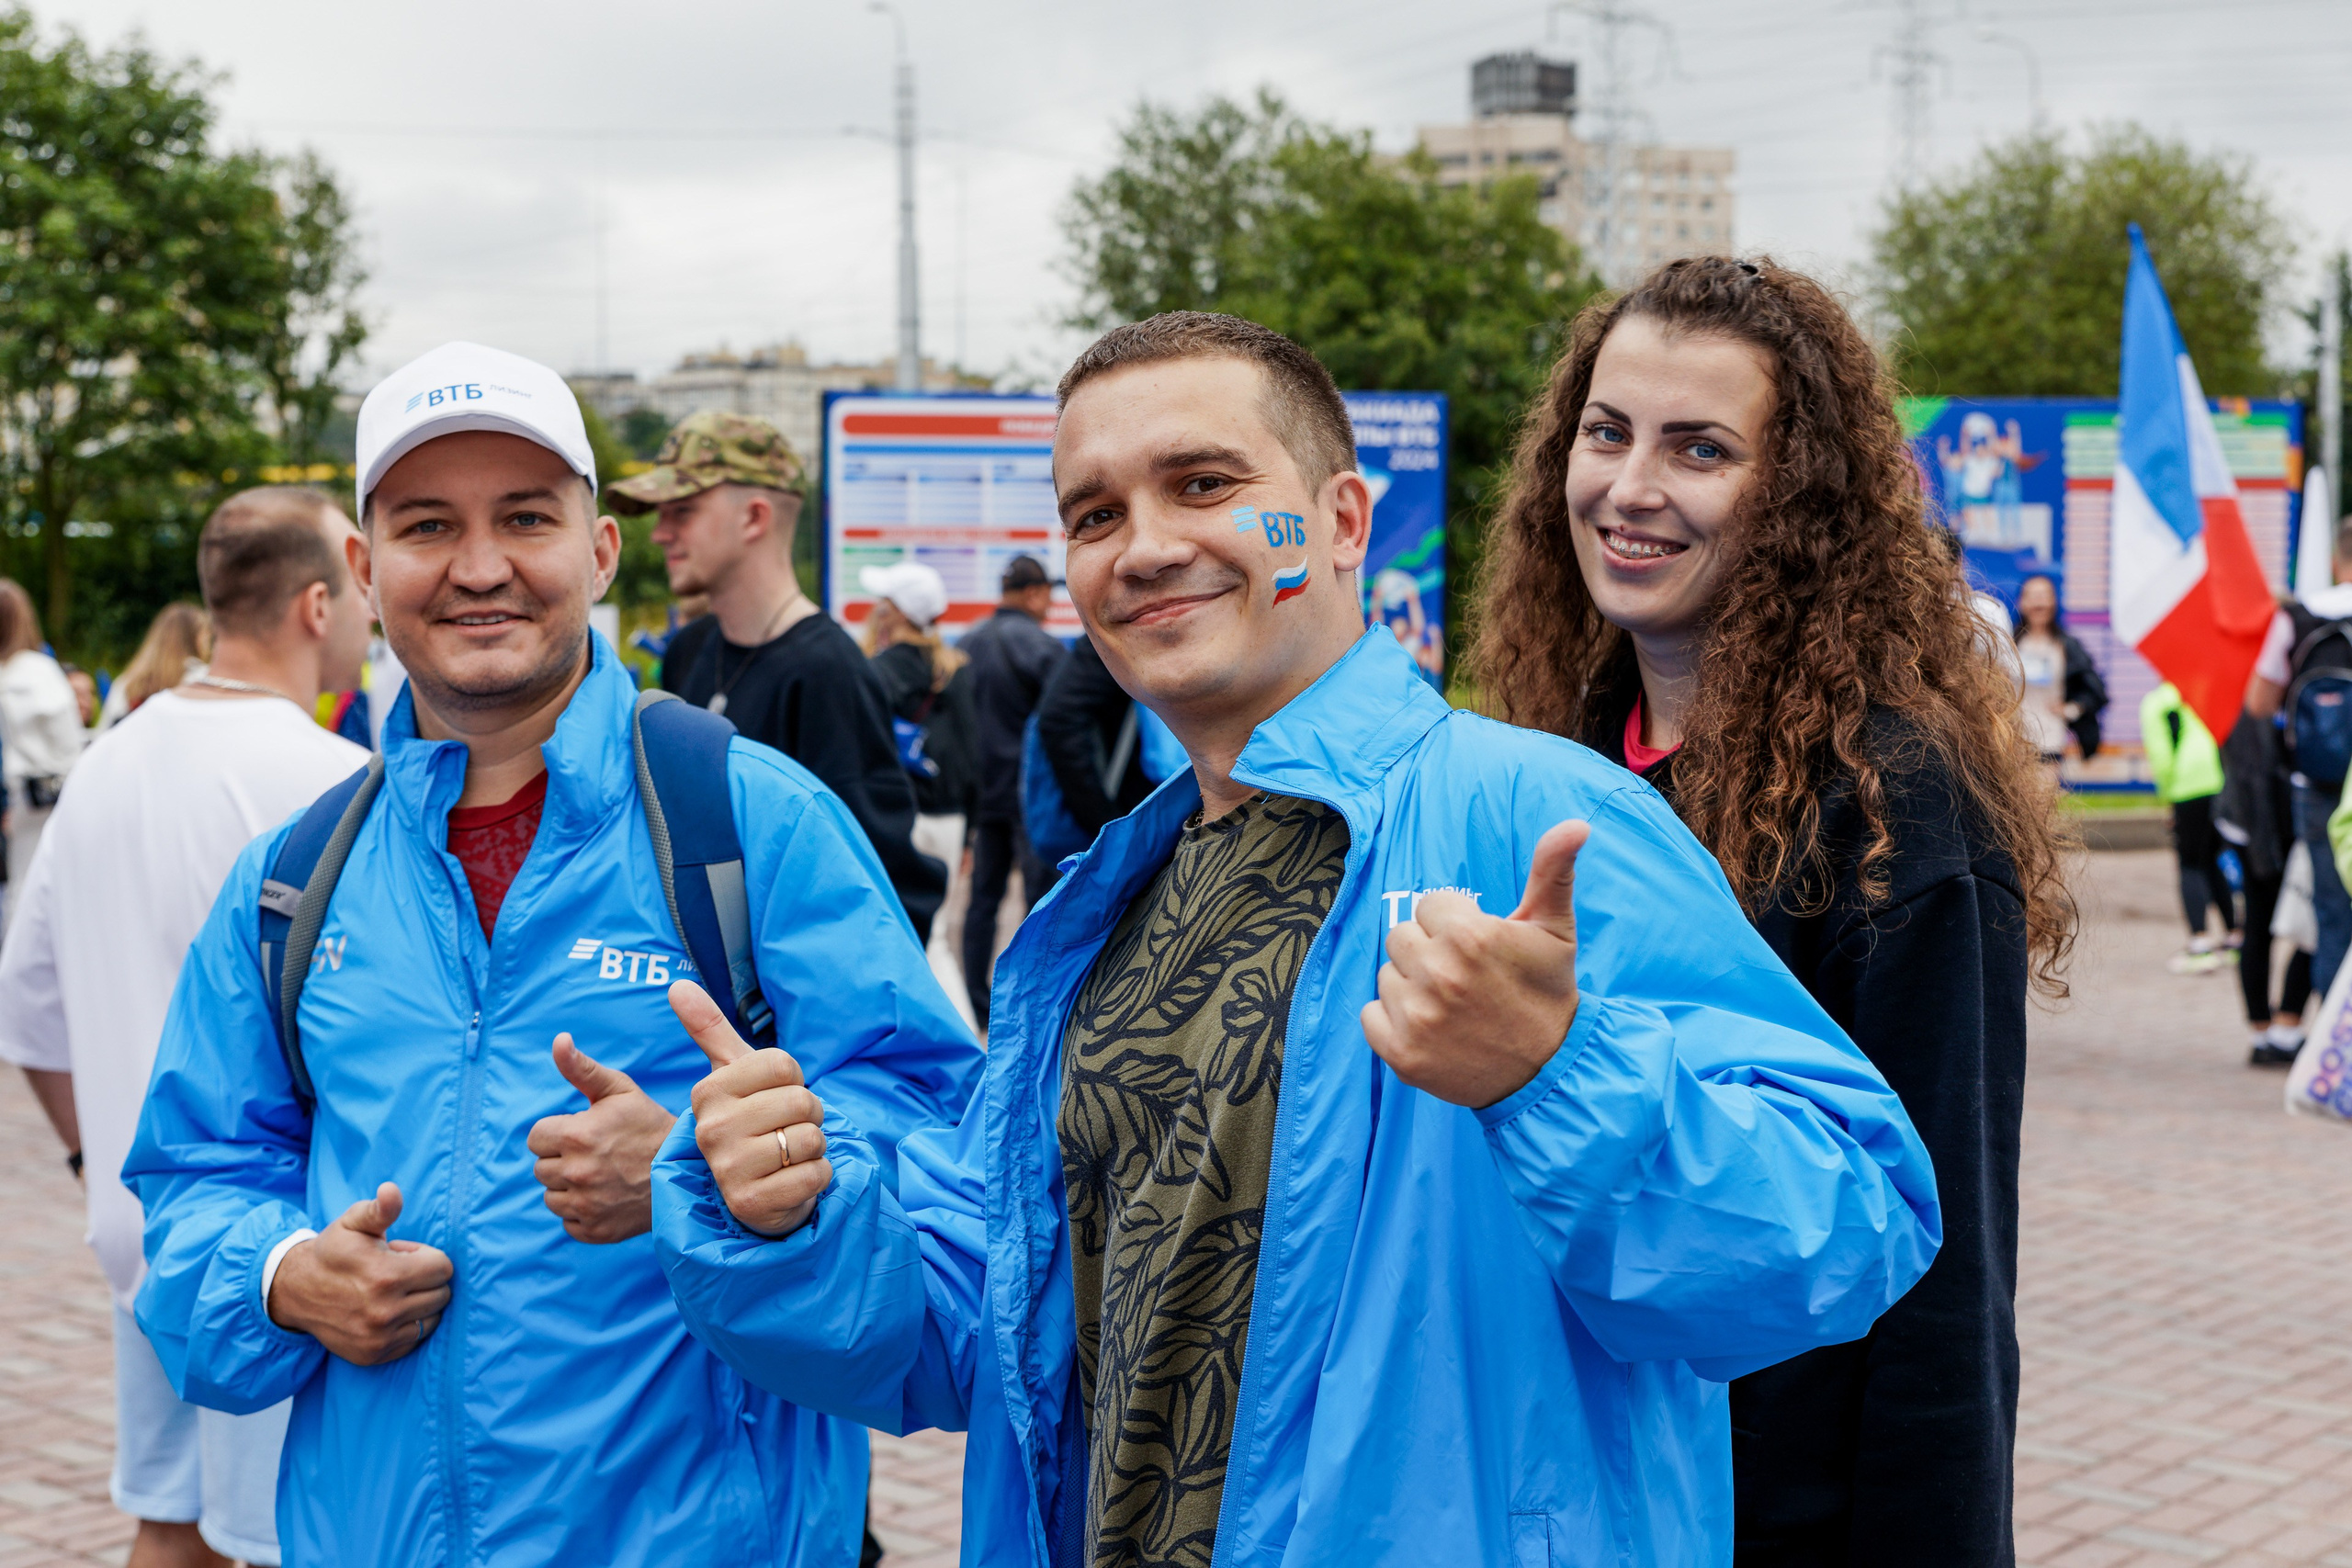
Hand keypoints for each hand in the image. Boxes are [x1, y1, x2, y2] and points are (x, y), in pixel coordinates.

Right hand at [266, 1183, 453, 1365]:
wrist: (295, 1290)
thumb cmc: (333, 1251)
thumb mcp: (354, 1222)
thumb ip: (380, 1209)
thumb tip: (392, 1190)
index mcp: (386, 1275)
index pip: (443, 1268)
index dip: (426, 1256)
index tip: (403, 1254)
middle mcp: (384, 1311)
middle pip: (442, 1294)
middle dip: (426, 1279)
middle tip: (398, 1273)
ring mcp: (378, 1337)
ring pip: (432, 1318)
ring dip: (421, 1303)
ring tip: (393, 1292)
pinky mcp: (373, 1354)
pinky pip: (414, 1339)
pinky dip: (409, 1325)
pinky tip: (388, 1311)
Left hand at [527, 1035, 676, 1242]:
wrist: (690, 1171)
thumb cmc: (651, 1125)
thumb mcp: (619, 1090)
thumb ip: (581, 1068)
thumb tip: (558, 1040)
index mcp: (577, 1136)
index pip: (536, 1137)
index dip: (557, 1132)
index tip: (583, 1131)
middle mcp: (577, 1173)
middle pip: (541, 1168)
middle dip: (562, 1158)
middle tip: (597, 1153)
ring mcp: (585, 1206)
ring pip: (551, 1197)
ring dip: (569, 1187)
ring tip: (602, 1175)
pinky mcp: (594, 1232)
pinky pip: (568, 1222)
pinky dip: (582, 1213)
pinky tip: (606, 1197)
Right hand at [673, 980, 830, 1238]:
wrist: (756, 1192)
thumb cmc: (751, 1124)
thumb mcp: (733, 1074)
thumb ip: (709, 1029)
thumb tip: (676, 984)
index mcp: (708, 1092)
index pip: (784, 1064)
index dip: (794, 1081)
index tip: (774, 1099)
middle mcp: (712, 1129)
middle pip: (801, 1101)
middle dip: (808, 1117)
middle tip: (785, 1132)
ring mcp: (728, 1169)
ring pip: (810, 1139)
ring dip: (813, 1150)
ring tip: (787, 1158)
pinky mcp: (751, 1204)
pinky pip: (814, 1175)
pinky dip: (817, 1177)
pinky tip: (792, 1182)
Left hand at [1360, 820, 1588, 1109]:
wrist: (1550, 1071)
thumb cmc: (1548, 993)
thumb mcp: (1555, 929)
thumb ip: (1553, 871)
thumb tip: (1576, 824)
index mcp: (1469, 936)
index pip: (1428, 906)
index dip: (1454, 925)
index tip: (1479, 950)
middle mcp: (1438, 974)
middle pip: (1401, 937)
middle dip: (1429, 952)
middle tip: (1464, 979)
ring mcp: (1417, 1016)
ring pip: (1386, 975)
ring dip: (1412, 987)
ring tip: (1452, 1006)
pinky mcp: (1401, 1053)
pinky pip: (1370, 1015)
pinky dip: (1392, 1021)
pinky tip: (1430, 1028)